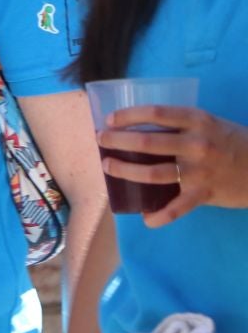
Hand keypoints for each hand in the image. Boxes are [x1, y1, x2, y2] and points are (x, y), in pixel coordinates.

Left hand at [101, 104, 247, 224]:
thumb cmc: (231, 142)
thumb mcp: (209, 124)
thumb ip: (181, 126)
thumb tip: (140, 129)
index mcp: (197, 121)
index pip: (155, 114)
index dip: (128, 115)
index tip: (109, 120)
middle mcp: (196, 144)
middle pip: (147, 143)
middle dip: (117, 141)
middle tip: (101, 141)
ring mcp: (199, 170)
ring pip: (153, 173)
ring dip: (125, 171)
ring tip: (108, 167)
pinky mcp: (205, 193)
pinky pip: (177, 208)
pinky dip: (159, 215)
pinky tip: (146, 219)